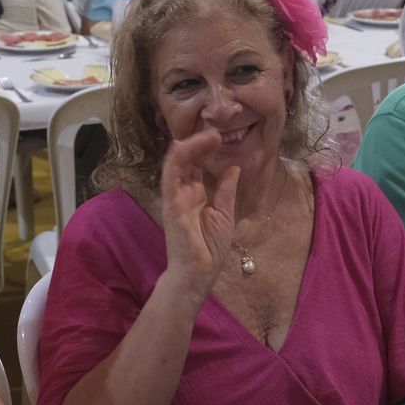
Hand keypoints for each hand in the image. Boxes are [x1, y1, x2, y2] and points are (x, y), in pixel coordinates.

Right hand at [160, 130, 239, 294]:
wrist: (199, 274)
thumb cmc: (209, 249)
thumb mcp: (224, 214)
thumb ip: (225, 191)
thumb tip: (234, 168)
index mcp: (196, 195)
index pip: (197, 165)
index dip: (206, 149)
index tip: (220, 135)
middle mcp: (183, 193)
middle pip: (188, 160)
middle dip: (200, 143)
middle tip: (215, 130)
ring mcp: (175, 198)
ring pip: (177, 163)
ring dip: (191, 146)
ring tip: (209, 135)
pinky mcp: (171, 205)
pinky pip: (170, 177)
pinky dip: (176, 160)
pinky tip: (185, 145)